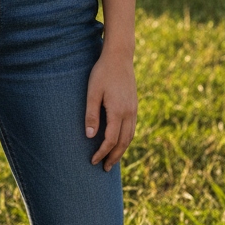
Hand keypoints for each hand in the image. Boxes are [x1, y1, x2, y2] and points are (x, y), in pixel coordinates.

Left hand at [85, 49, 137, 170]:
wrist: (120, 56)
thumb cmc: (103, 73)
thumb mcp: (92, 92)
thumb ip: (91, 114)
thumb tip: (89, 136)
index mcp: (118, 111)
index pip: (110, 140)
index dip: (102, 152)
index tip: (93, 160)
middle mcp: (129, 113)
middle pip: (123, 142)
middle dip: (114, 156)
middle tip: (104, 168)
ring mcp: (134, 109)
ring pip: (130, 136)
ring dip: (122, 150)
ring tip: (112, 159)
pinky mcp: (134, 105)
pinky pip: (132, 128)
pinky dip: (126, 139)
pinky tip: (120, 141)